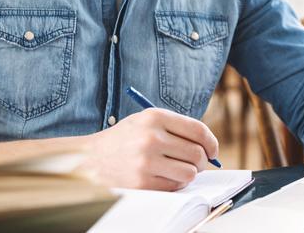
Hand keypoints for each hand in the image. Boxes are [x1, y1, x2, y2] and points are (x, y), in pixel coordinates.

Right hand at [79, 108, 218, 190]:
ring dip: (190, 174)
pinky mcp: (142, 182)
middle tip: (199, 164)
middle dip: (203, 161)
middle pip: (197, 153)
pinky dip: (176, 183)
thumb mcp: (146, 121)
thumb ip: (176, 128)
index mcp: (155, 117)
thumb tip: (208, 146)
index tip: (212, 150)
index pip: (198, 130)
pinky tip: (165, 177)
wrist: (91, 158)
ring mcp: (146, 161)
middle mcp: (151, 137)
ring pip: (190, 172)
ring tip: (180, 170)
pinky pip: (175, 186)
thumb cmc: (125, 139)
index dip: (211, 143)